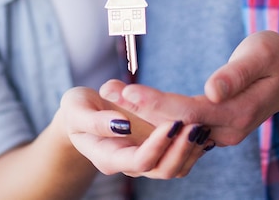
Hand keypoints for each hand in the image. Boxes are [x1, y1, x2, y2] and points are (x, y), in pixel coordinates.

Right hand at [60, 86, 211, 178]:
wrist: (81, 115)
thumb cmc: (76, 110)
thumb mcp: (76, 109)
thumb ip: (95, 120)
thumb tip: (122, 125)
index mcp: (109, 157)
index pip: (140, 160)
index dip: (158, 144)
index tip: (172, 122)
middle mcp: (129, 163)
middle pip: (163, 169)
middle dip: (181, 149)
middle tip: (196, 125)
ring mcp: (144, 159)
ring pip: (175, 168)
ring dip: (191, 150)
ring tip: (202, 126)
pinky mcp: (154, 150)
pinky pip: (178, 157)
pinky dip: (192, 146)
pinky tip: (201, 128)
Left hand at [99, 31, 278, 145]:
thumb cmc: (276, 58)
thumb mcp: (262, 53)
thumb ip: (236, 73)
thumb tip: (212, 90)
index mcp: (238, 113)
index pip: (190, 112)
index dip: (158, 104)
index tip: (129, 91)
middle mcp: (225, 131)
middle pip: (174, 124)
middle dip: (138, 108)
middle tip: (106, 88)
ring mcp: (217, 135)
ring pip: (172, 129)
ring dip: (139, 113)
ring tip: (109, 91)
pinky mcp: (210, 130)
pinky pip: (176, 128)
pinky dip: (152, 116)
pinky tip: (127, 104)